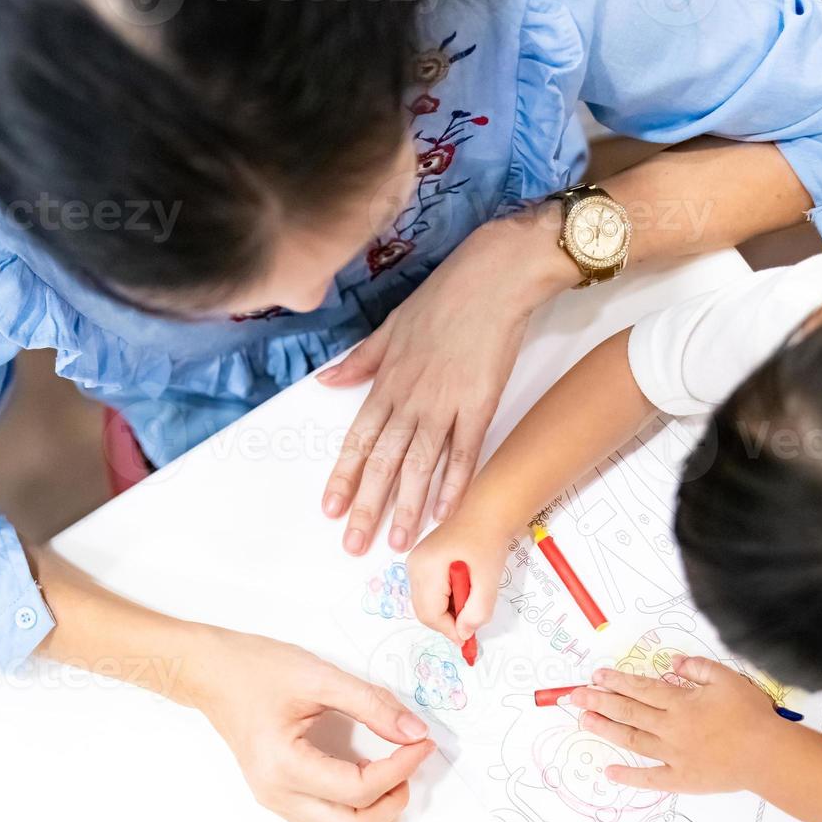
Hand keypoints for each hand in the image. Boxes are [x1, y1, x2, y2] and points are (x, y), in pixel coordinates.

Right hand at [191, 628, 436, 821]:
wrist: (212, 672)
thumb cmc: (256, 669)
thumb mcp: (320, 677)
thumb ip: (372, 704)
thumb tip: (413, 732)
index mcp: (283, 765)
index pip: (358, 788)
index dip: (400, 768)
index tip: (421, 743)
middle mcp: (276, 793)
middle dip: (392, 801)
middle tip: (411, 762)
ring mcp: (273, 800)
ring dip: (373, 812)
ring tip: (390, 771)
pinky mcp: (276, 795)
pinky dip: (352, 809)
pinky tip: (362, 775)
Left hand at [317, 213, 577, 554]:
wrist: (494, 276)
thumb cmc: (445, 296)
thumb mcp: (392, 324)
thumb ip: (361, 360)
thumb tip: (327, 381)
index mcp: (387, 380)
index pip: (358, 439)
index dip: (344, 477)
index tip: (331, 509)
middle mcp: (410, 397)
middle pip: (383, 461)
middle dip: (367, 506)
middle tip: (355, 544)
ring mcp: (445, 402)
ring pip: (419, 464)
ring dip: (406, 505)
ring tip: (397, 541)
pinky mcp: (480, 402)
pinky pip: (463, 451)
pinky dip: (453, 483)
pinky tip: (443, 511)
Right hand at [406, 511, 510, 645]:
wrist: (486, 514)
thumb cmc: (488, 542)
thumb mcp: (489, 580)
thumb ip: (477, 611)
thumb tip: (464, 634)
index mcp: (427, 566)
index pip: (430, 613)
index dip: (449, 630)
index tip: (469, 638)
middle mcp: (414, 565)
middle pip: (424, 611)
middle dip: (448, 621)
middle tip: (471, 621)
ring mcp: (414, 563)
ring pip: (425, 604)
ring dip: (447, 611)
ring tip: (470, 599)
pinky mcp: (420, 563)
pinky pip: (428, 592)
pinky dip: (444, 599)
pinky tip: (462, 590)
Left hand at [568, 657, 781, 794]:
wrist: (768, 755)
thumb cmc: (751, 715)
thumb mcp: (727, 679)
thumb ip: (698, 668)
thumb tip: (673, 663)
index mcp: (680, 703)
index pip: (641, 688)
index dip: (616, 681)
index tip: (596, 676)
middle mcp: (671, 728)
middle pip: (628, 712)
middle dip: (599, 702)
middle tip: (575, 696)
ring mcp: (674, 755)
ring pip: (632, 740)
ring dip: (606, 730)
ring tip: (584, 721)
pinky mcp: (682, 778)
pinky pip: (650, 778)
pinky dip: (629, 776)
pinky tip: (609, 771)